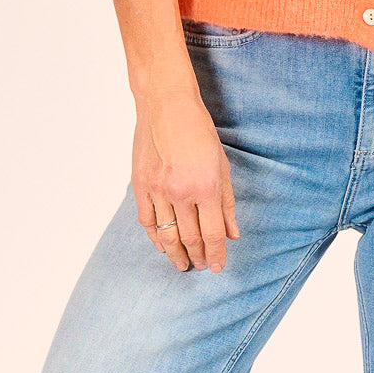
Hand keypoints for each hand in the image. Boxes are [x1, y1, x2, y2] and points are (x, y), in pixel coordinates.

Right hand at [131, 87, 239, 271]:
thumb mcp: (222, 164)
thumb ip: (227, 202)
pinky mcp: (140, 185)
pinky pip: (147, 220)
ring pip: (166, 235)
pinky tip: (162, 245)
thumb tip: (232, 233)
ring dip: (176, 254)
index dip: (216, 255)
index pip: (213, 234)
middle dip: (198, 257)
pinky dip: (155, 237)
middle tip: (201, 267)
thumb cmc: (199, 131)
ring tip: (183, 264)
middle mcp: (181, 191)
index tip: (218, 267)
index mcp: (206, 186)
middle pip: (190, 238)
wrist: (167, 105)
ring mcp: (158, 189)